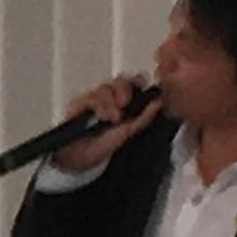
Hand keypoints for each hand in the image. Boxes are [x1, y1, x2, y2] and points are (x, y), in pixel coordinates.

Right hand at [43, 75, 165, 178]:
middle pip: (119, 80)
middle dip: (124, 90)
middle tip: (124, 104)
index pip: (133, 82)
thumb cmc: (104, 145)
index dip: (137, 82)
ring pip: (105, 87)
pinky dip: (100, 106)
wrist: (82, 156)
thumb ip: (144, 117)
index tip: (141, 92)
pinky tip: (101, 117)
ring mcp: (93, 99)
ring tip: (112, 118)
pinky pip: (91, 96)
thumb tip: (158, 101)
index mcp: (123, 102)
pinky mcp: (78, 102)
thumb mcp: (129, 131)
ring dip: (111, 102)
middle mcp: (109, 98)